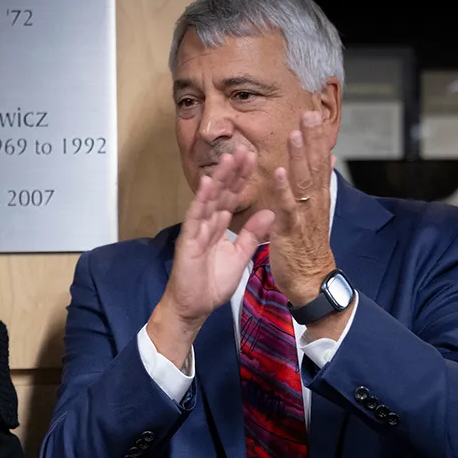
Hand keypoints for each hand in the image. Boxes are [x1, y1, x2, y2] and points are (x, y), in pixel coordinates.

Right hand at [148, 149, 275, 365]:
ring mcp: (196, 231)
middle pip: (221, 193)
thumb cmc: (212, 284)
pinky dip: (200, 200)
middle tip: (245, 150)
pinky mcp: (187, 241)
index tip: (254, 159)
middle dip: (232, 172)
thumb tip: (270, 212)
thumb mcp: (240, 256)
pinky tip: (206, 183)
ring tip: (228, 158)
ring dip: (217, 179)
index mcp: (219, 227)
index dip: (242, 179)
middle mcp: (207, 224)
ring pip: (208, 200)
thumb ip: (253, 234)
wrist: (194, 307)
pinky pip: (194, 217)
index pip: (232, 198)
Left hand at [267, 110, 336, 305]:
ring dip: (299, 157)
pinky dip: (284, 189)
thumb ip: (318, 185)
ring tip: (295, 134)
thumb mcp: (315, 212)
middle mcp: (315, 203)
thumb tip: (329, 160)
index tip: (312, 116)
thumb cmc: (308, 248)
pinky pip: (287, 206)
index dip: (316, 139)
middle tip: (309, 114)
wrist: (311, 279)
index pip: (319, 162)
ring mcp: (304, 215)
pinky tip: (279, 172)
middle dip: (312, 140)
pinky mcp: (291, 229)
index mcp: (317, 199)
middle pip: (315, 166)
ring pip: (303, 181)